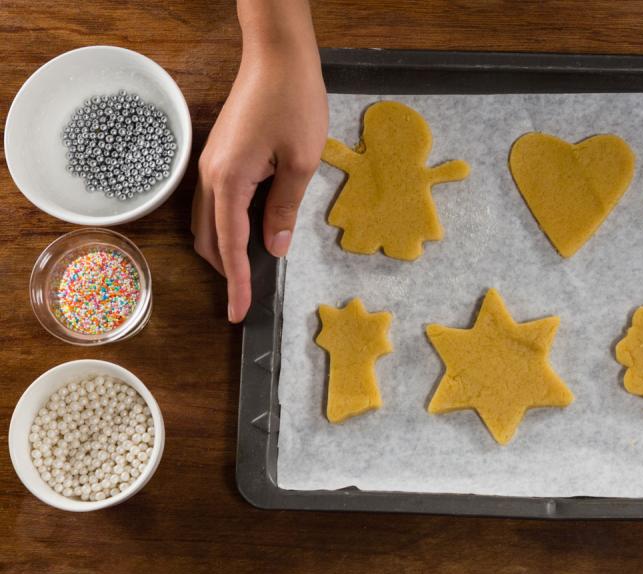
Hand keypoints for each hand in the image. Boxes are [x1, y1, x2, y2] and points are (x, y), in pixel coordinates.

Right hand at [192, 39, 327, 322]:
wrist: (277, 57)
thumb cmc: (294, 103)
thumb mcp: (300, 162)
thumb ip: (284, 209)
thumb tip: (274, 248)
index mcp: (229, 181)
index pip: (230, 245)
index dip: (237, 282)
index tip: (239, 312)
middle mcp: (210, 176)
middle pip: (209, 238)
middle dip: (226, 271)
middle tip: (248, 297)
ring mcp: (210, 165)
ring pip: (207, 221)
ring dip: (225, 249)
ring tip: (250, 272)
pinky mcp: (218, 156)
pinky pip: (215, 202)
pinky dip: (227, 226)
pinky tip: (250, 232)